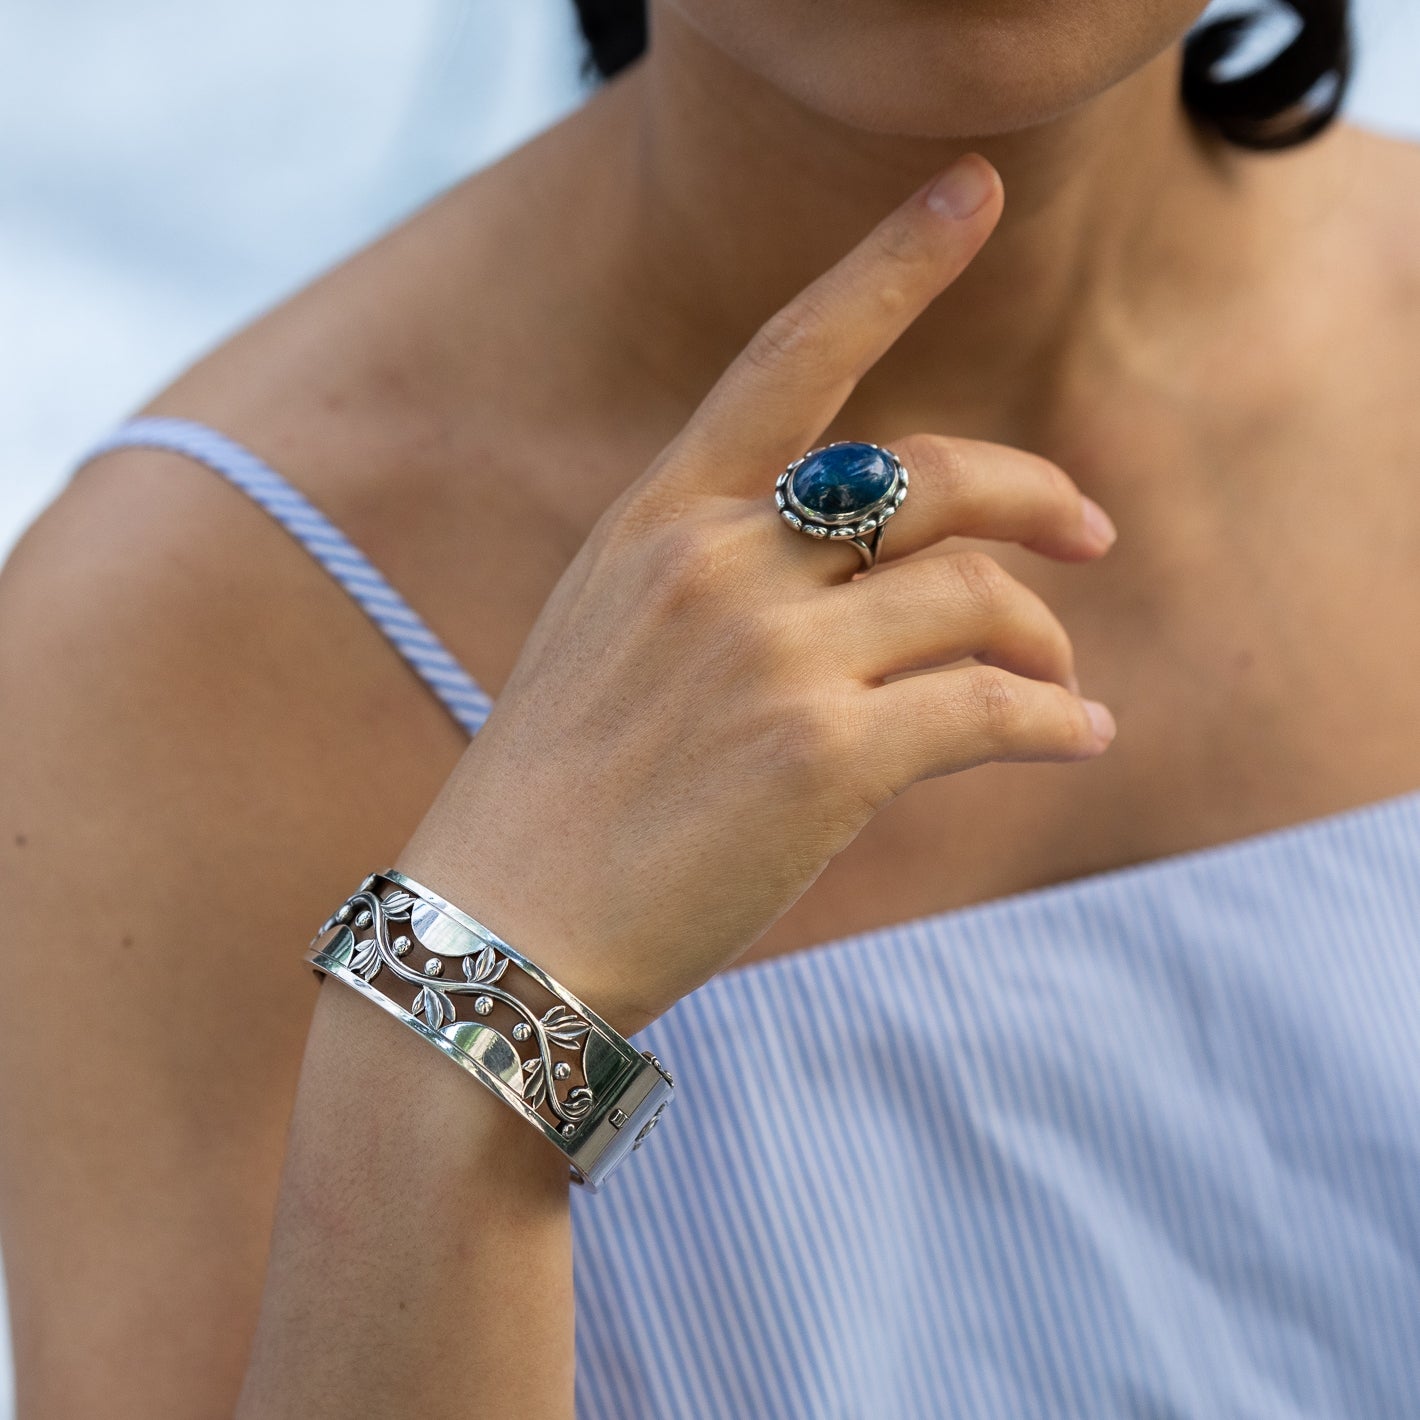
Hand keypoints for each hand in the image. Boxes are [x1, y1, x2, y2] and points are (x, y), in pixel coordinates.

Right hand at [396, 153, 1117, 1035]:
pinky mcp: (824, 755)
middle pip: (932, 475)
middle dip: (1035, 496)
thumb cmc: (556, 796)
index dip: (889, 261)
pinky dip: (1053, 720)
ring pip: (976, 596)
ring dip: (1043, 637)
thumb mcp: (612, 639)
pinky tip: (1077, 739)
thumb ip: (721, 577)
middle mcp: (717, 560)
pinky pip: (990, 707)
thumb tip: (869, 578)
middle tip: (1089, 535)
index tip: (974, 186)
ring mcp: (770, 653)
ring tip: (1060, 681)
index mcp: (660, 517)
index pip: (789, 354)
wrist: (501, 931)